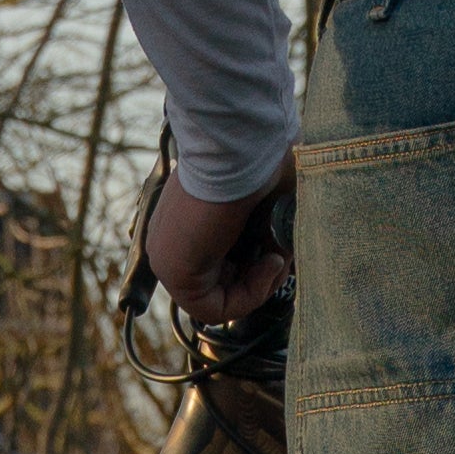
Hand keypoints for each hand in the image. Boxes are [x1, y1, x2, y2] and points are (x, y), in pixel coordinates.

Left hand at [147, 159, 294, 324]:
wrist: (244, 144)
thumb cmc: (262, 157)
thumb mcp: (271, 199)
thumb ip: (273, 229)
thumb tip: (285, 255)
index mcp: (190, 218)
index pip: (221, 263)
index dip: (258, 265)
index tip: (281, 248)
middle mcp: (174, 238)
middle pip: (220, 283)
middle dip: (260, 277)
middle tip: (283, 256)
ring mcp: (169, 255)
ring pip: (218, 299)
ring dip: (260, 286)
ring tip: (278, 257)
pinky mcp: (174, 270)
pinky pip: (214, 309)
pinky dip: (249, 296)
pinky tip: (268, 265)